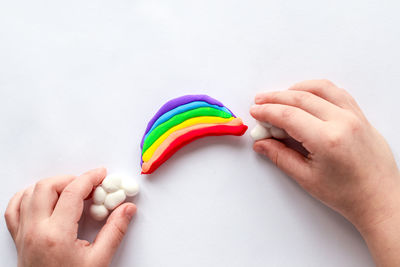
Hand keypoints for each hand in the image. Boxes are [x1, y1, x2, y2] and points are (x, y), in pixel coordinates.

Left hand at [4, 168, 135, 266]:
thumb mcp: (99, 260)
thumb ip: (115, 231)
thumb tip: (127, 209)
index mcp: (56, 235)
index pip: (72, 193)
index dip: (89, 178)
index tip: (101, 175)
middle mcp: (35, 231)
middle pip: (47, 187)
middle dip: (71, 179)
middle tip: (88, 185)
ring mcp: (24, 234)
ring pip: (30, 193)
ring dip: (52, 186)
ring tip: (70, 191)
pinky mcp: (19, 238)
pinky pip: (15, 208)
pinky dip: (28, 196)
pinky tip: (43, 198)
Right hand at [250, 80, 399, 265]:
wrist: (379, 199)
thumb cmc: (348, 194)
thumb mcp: (306, 178)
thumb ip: (280, 156)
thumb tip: (261, 143)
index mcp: (327, 139)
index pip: (288, 115)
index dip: (267, 111)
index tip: (255, 112)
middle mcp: (342, 122)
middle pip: (301, 98)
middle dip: (275, 98)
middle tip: (260, 103)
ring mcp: (354, 116)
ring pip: (320, 88)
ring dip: (295, 89)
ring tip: (280, 97)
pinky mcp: (360, 116)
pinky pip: (337, 92)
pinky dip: (317, 90)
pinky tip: (306, 96)